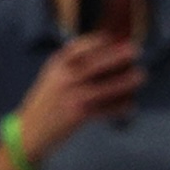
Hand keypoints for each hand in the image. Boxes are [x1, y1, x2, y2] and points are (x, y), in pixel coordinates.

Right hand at [14, 34, 144, 161]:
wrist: (28, 132)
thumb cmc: (44, 103)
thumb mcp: (52, 77)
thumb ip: (71, 65)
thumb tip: (103, 54)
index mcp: (58, 64)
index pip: (82, 45)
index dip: (102, 40)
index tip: (116, 37)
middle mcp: (66, 76)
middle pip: (98, 62)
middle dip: (119, 55)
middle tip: (136, 50)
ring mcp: (74, 96)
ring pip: (106, 86)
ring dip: (126, 81)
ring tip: (141, 76)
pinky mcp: (80, 115)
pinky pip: (106, 109)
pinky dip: (120, 108)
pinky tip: (130, 106)